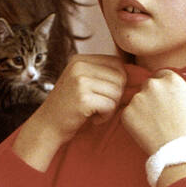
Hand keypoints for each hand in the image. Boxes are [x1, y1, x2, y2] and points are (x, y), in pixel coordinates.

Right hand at [11, 54, 125, 172]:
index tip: (106, 96)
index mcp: (80, 59)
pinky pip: (110, 105)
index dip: (118, 82)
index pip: (116, 63)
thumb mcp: (83, 84)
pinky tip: (93, 119)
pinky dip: (105, 116)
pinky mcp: (82, 98)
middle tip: (102, 106)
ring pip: (117, 91)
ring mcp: (80, 80)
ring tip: (96, 113)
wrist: (47, 127)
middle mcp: (80, 66)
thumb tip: (138, 76)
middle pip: (120, 77)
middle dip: (116, 95)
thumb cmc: (69, 109)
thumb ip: (103, 76)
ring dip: (111, 107)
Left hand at [120, 70, 185, 156]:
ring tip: (155, 124)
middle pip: (148, 85)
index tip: (165, 99)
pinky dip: (134, 120)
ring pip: (138, 99)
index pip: (162, 75)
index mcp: (172, 79)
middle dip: (153, 96)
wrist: (178, 152)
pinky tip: (146, 130)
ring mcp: (138, 98)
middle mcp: (153, 85)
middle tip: (160, 114)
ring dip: (143, 108)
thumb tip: (181, 82)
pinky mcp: (127, 113)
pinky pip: (129, 113)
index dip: (164, 88)